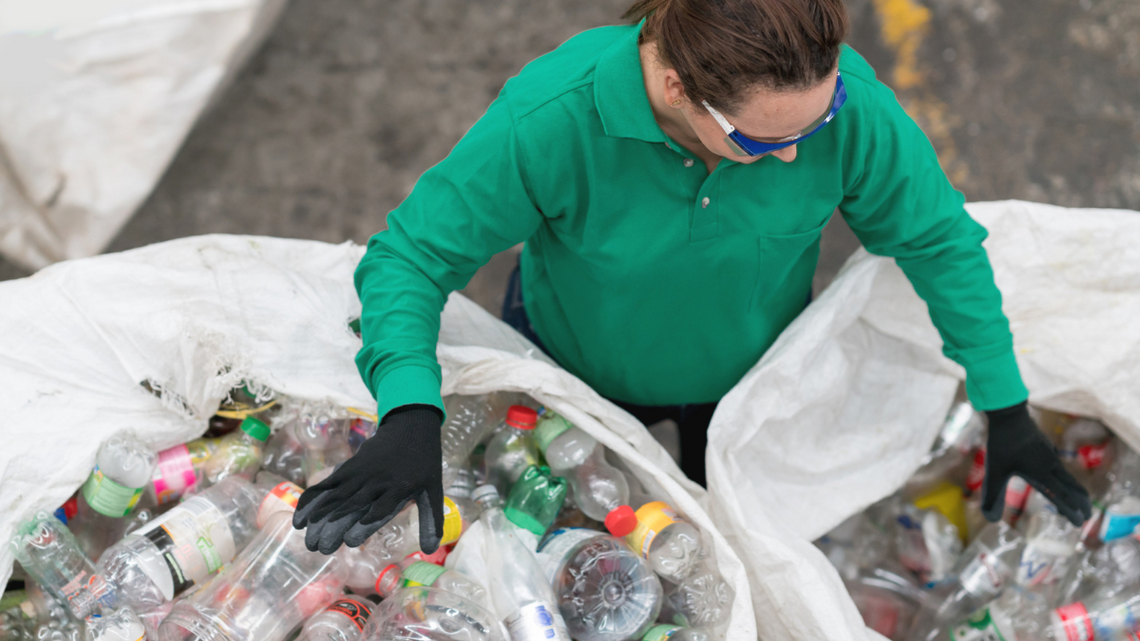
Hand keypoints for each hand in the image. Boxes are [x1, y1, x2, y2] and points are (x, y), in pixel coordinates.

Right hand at [292, 404, 443, 554]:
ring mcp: (359, 475)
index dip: (364, 525)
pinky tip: (300, 520)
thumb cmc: (423, 463)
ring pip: (335, 499)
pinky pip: (326, 486)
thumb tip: (431, 551)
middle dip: (333, 529)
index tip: (351, 542)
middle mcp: (376, 482)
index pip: (380, 510)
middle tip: (320, 549)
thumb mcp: (433, 491)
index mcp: (399, 489)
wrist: (410, 427)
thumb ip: (430, 520)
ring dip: (319, 520)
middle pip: (352, 507)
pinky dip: (311, 501)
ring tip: (308, 541)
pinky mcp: (347, 469)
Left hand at [981, 401, 1091, 526]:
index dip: (1071, 511)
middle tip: (1087, 516)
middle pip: (1071, 488)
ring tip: (1077, 500)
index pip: (1061, 497)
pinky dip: (1065, 479)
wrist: (1009, 415)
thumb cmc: (1002, 444)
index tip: (1080, 523)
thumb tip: (987, 518)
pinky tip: (1060, 479)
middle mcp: (1050, 466)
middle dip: (1080, 503)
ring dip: (1073, 491)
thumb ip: (993, 495)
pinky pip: (1060, 467)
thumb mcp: (995, 472)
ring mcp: (1050, 456)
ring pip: (1067, 477)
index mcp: (1042, 474)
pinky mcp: (1046, 448)